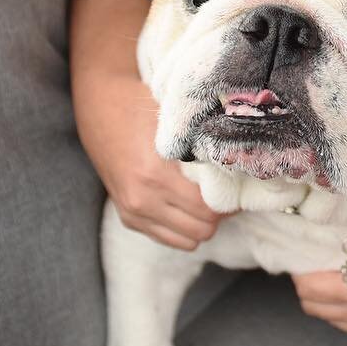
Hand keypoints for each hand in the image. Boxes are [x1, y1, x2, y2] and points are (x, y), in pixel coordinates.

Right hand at [68, 0, 229, 250]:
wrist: (99, 107)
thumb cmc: (143, 105)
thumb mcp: (176, 119)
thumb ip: (205, 143)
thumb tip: (247, 160)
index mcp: (156, 174)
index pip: (210, 209)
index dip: (232, 200)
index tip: (240, 185)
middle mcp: (142, 198)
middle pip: (203, 228)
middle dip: (220, 213)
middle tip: (227, 192)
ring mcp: (133, 211)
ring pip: (190, 239)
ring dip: (203, 222)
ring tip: (208, 198)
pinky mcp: (128, 217)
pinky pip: (171, 239)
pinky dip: (184, 227)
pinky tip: (188, 204)